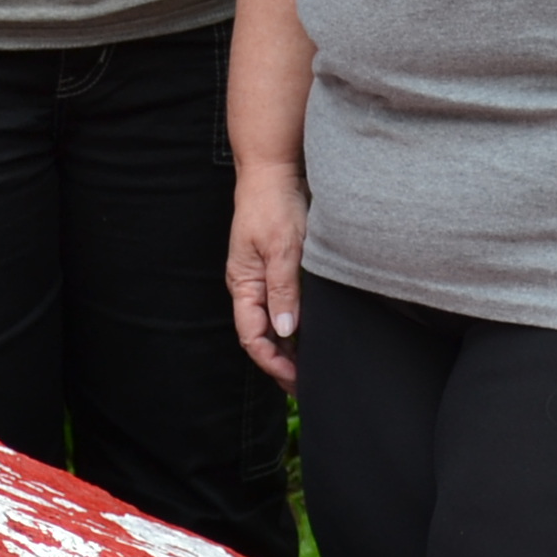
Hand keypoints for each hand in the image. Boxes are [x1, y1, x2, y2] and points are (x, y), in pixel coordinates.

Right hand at [226, 163, 307, 388]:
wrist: (273, 171)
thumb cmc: (272, 204)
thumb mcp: (281, 247)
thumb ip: (283, 289)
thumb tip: (286, 331)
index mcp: (243, 284)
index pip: (252, 337)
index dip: (274, 364)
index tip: (298, 381)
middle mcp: (249, 286)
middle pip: (261, 337)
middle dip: (281, 364)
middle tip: (309, 386)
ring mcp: (262, 279)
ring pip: (272, 325)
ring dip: (290, 349)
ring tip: (313, 368)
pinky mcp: (276, 270)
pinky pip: (282, 308)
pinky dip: (296, 327)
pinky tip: (313, 335)